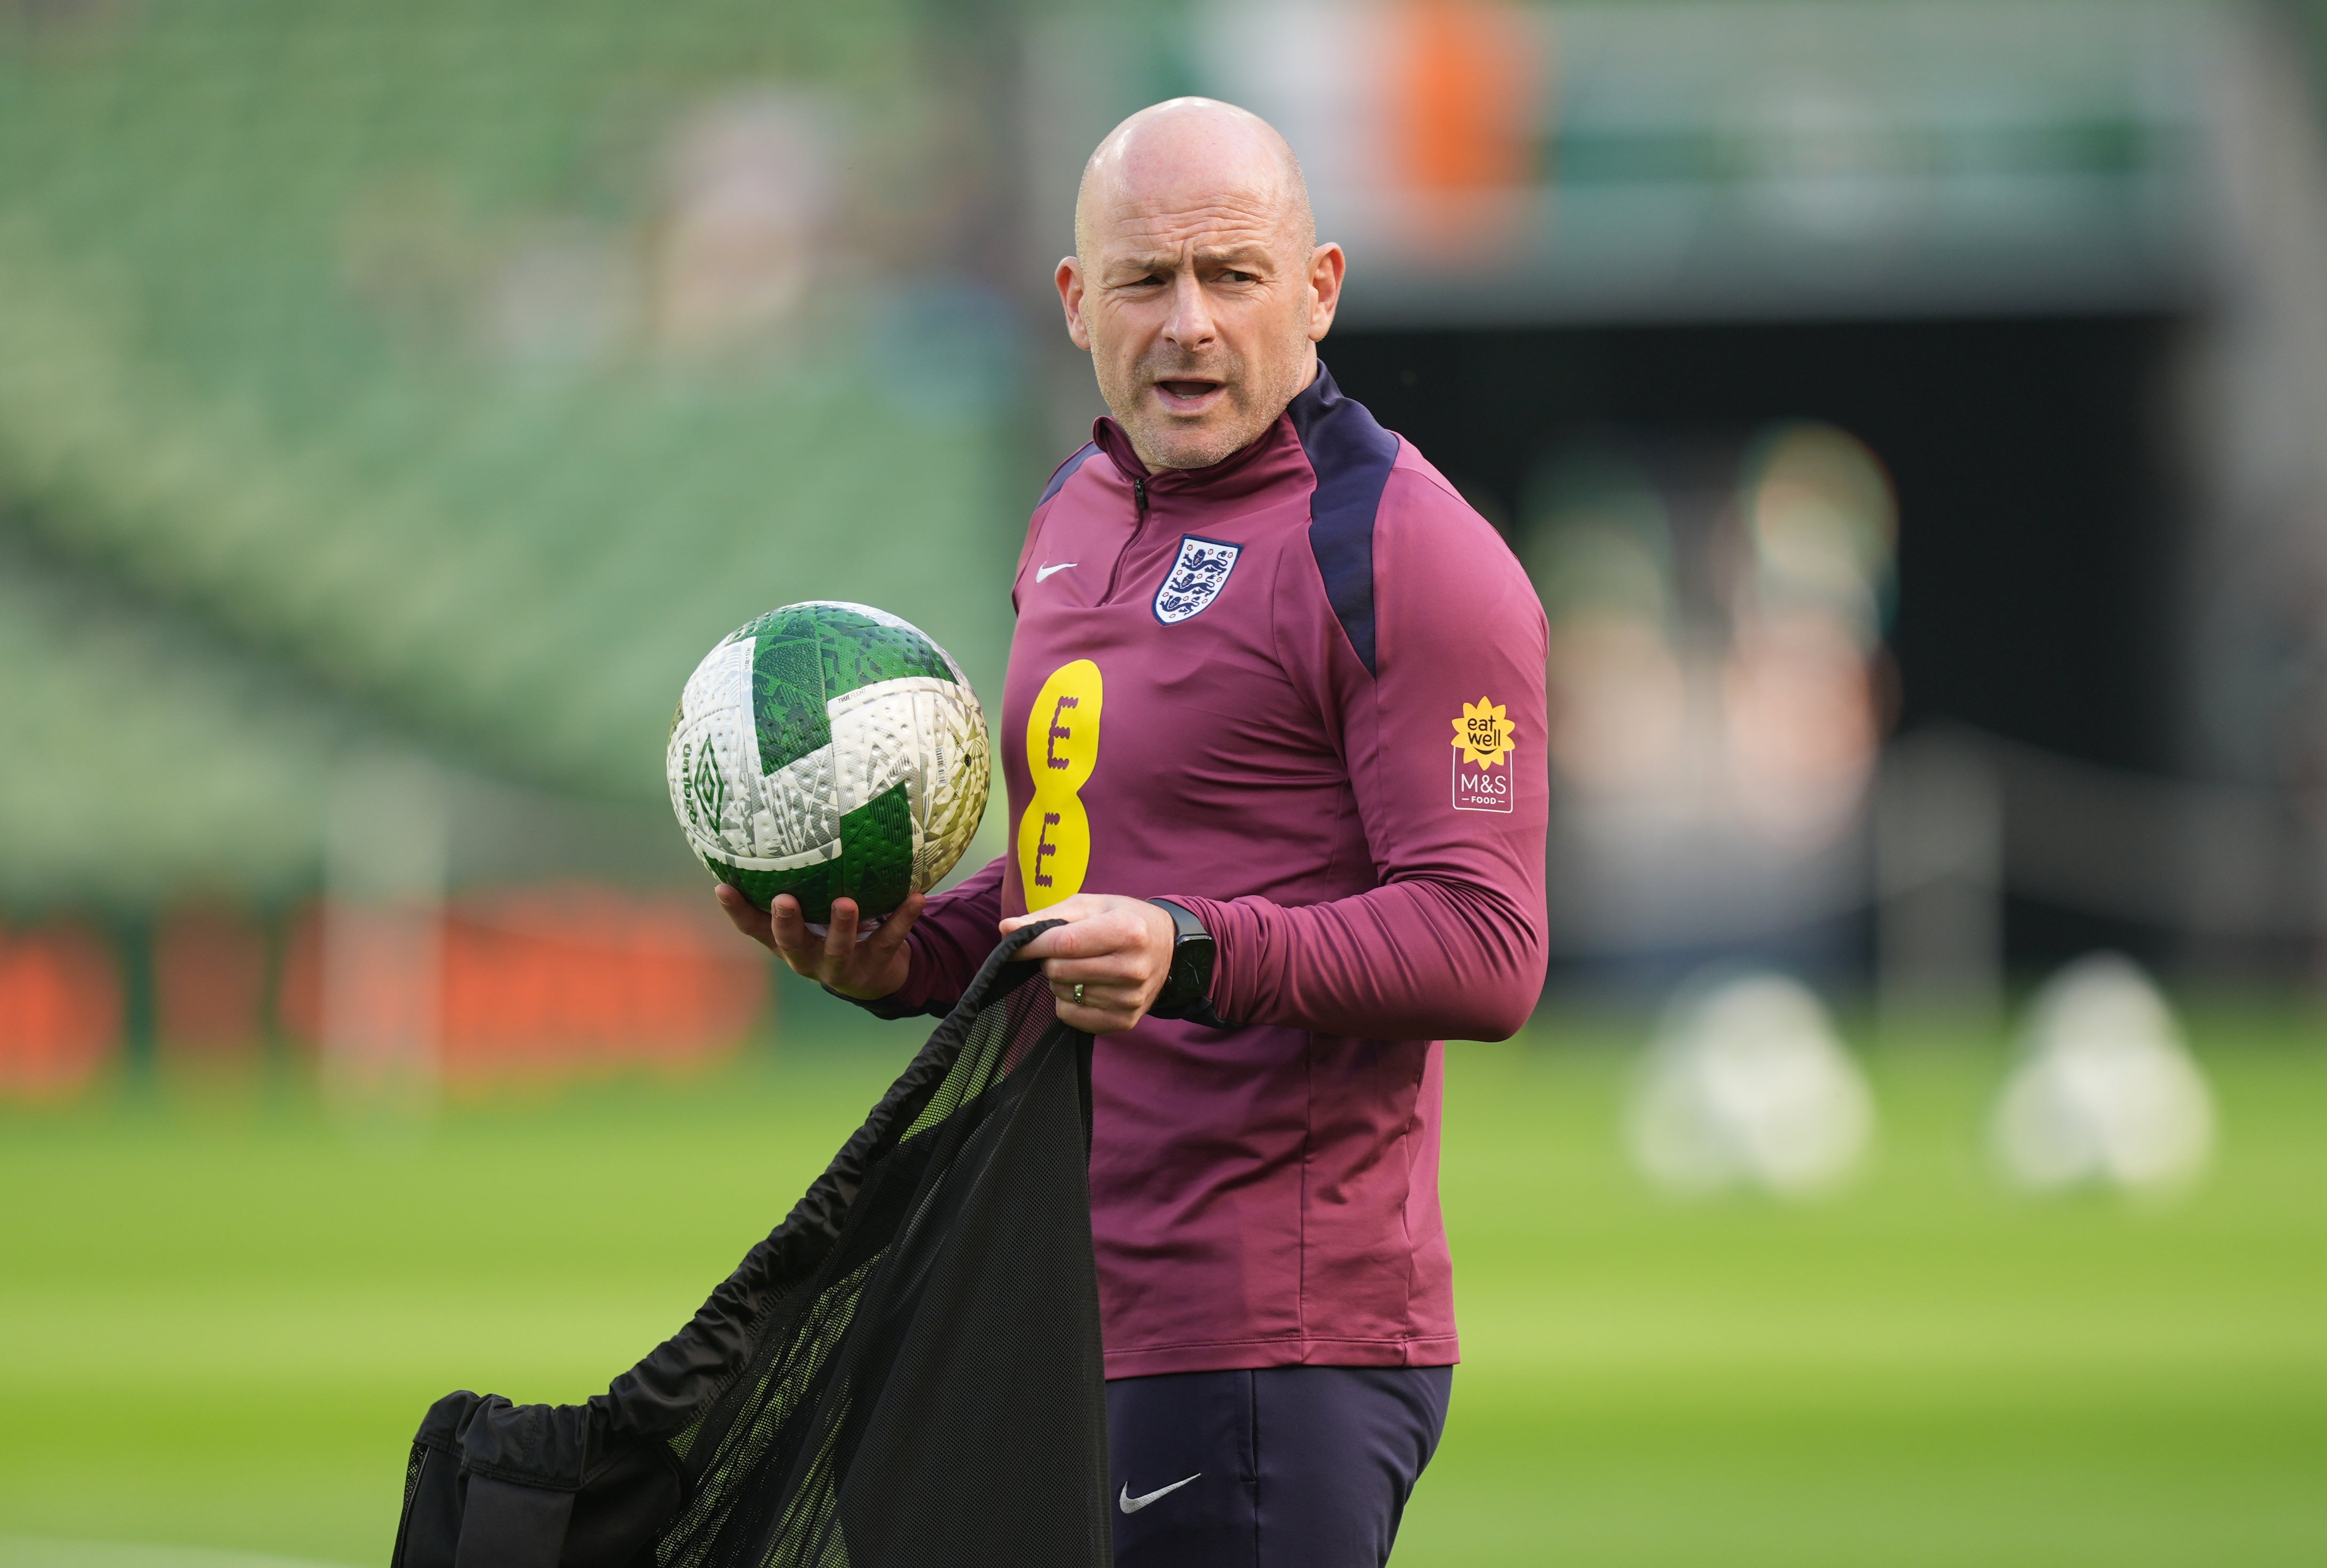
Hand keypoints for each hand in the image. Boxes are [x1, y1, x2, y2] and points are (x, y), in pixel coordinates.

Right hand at [715, 885, 923, 1000]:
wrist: (873, 977)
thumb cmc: (829, 932)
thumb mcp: (808, 915)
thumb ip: (794, 884)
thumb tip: (774, 829)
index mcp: (786, 943)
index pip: (754, 928)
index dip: (736, 910)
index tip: (722, 887)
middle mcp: (808, 958)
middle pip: (791, 943)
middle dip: (786, 923)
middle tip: (784, 900)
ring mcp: (841, 965)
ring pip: (839, 948)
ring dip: (842, 926)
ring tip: (846, 903)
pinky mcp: (875, 965)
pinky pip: (890, 939)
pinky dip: (903, 918)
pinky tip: (915, 897)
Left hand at [1000, 894, 1174, 1034]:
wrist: (1169, 949)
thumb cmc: (1123, 919)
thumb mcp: (1090, 905)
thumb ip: (1046, 917)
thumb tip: (1006, 929)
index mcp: (1126, 931)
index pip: (1064, 944)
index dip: (1032, 945)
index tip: (1013, 942)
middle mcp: (1132, 968)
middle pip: (1059, 971)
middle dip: (1050, 959)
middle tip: (1066, 950)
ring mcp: (1130, 998)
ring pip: (1063, 994)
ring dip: (1061, 980)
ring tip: (1083, 965)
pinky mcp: (1126, 1020)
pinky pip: (1071, 1017)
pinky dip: (1068, 1002)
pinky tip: (1087, 986)